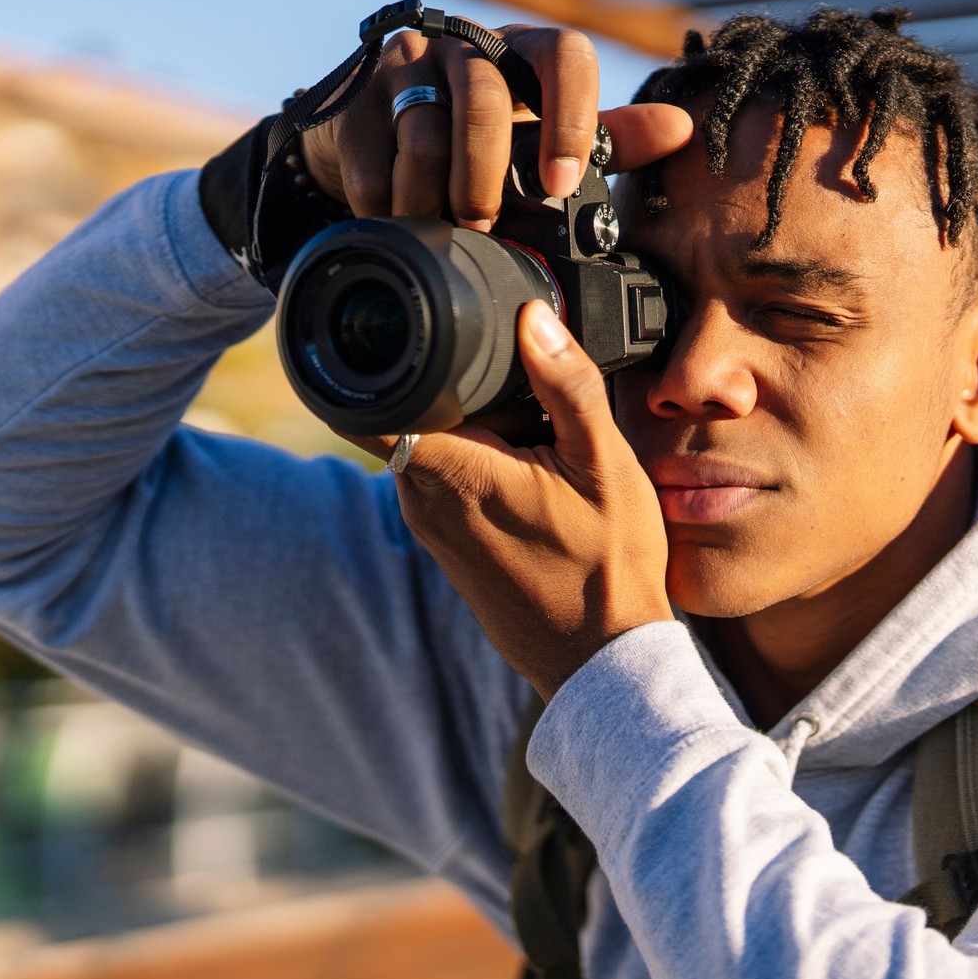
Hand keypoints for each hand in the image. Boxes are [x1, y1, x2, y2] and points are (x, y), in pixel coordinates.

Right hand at [298, 20, 690, 223]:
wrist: (375, 138)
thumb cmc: (478, 145)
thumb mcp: (541, 145)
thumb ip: (605, 143)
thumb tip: (681, 127)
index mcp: (525, 51)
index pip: (565, 54)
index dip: (571, 117)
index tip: (560, 184)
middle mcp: (467, 43)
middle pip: (484, 100)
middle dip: (485, 179)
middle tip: (483, 229)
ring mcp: (408, 62)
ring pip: (423, 132)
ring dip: (433, 200)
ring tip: (440, 236)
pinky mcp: (355, 94)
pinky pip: (373, 156)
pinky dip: (387, 204)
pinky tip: (395, 225)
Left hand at [357, 301, 673, 698]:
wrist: (600, 662)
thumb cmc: (608, 569)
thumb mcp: (606, 465)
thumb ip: (567, 385)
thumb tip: (533, 316)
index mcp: (452, 470)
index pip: (369, 402)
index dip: (372, 359)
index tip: (402, 329)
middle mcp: (423, 500)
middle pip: (402, 411)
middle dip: (439, 383)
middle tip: (503, 373)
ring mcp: (430, 528)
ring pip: (423, 445)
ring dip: (461, 424)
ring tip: (527, 424)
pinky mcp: (446, 546)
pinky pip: (441, 480)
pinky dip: (471, 459)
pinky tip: (527, 466)